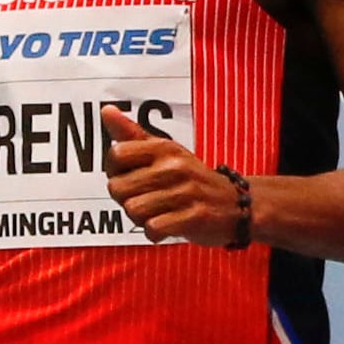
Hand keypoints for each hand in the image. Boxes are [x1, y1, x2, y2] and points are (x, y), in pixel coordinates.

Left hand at [102, 106, 246, 244]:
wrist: (236, 205)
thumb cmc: (190, 178)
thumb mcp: (164, 152)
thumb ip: (132, 135)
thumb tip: (107, 111)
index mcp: (164, 148)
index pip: (116, 154)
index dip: (115, 172)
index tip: (130, 177)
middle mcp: (175, 166)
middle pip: (117, 188)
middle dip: (125, 200)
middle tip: (147, 199)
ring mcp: (187, 191)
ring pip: (133, 210)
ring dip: (140, 219)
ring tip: (157, 213)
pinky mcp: (195, 216)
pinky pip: (153, 228)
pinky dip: (154, 233)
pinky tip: (166, 225)